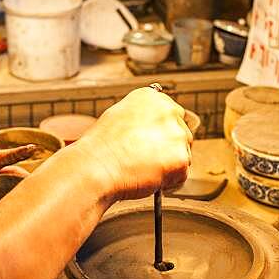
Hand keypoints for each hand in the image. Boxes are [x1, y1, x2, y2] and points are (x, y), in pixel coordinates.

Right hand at [66, 87, 191, 203]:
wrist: (95, 167)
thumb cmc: (100, 148)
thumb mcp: (118, 117)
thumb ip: (141, 118)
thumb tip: (152, 129)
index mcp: (152, 97)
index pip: (171, 113)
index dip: (161, 132)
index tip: (152, 142)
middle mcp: (168, 111)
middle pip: (182, 133)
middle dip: (169, 148)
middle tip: (146, 159)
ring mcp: (177, 135)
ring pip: (183, 154)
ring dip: (169, 164)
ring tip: (142, 168)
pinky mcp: (182, 158)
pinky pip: (181, 174)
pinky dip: (168, 181)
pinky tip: (147, 177)